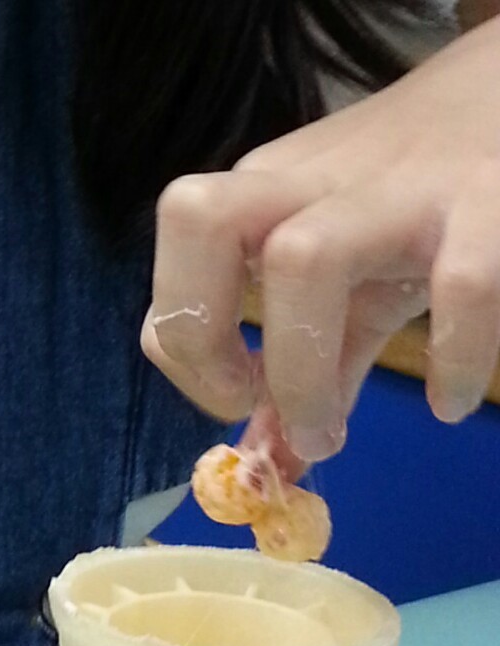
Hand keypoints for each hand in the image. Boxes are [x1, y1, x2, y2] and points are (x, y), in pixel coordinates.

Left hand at [142, 15, 499, 459]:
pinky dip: (451, 357)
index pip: (177, 241)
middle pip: (200, 219)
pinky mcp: (491, 203)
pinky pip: (460, 283)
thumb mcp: (360, 271)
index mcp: (271, 192)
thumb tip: (278, 464)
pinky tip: (452, 400)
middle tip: (251, 405)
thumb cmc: (425, 194)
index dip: (184, 336)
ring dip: (302, 368)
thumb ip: (322, 359)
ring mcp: (403, 188)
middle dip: (203, 333)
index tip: (236, 397)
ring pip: (305, 254)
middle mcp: (318, 181)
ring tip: (332, 435)